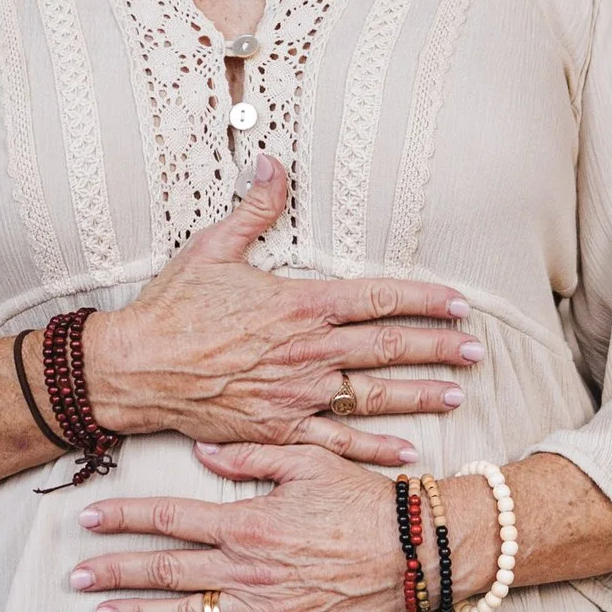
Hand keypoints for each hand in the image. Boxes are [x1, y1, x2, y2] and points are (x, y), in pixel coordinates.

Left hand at [70, 440, 429, 611]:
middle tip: (74, 576)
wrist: (419, 550)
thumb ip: (249, 456)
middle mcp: (247, 569)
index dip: (123, 518)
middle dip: (115, 571)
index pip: (169, 518)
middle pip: (165, 570)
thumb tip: (200, 449)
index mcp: (247, 522)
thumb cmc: (366, 499)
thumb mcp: (309, 460)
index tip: (87, 520)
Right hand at [82, 156, 482, 469]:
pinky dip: (374, 447)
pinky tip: (406, 450)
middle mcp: (308, 350)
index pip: (380, 298)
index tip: (458, 304)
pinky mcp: (278, 428)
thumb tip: (272, 162)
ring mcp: (297, 393)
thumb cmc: (171, 308)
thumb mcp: (213, 247)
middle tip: (477, 351)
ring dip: (420, 395)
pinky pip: (338, 440)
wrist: (134, 367)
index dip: (425, 300)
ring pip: (374, 395)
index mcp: (301, 303)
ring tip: (456, 394)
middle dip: (439, 347)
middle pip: (390, 348)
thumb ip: (254, 207)